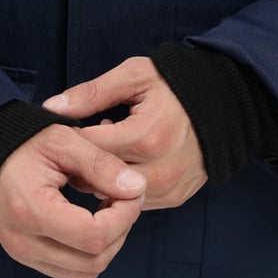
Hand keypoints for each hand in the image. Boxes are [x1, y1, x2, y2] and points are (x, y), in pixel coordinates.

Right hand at [0, 124, 146, 277]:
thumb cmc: (24, 144)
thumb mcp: (63, 142)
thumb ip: (101, 165)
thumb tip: (137, 188)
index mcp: (31, 210)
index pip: (94, 236)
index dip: (124, 216)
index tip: (131, 190)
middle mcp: (23, 242)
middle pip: (94, 260)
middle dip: (121, 230)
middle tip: (124, 197)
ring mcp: (22, 255)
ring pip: (87, 272)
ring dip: (109, 244)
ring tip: (108, 208)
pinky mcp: (26, 258)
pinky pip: (73, 272)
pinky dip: (92, 253)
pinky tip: (92, 221)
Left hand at [44, 57, 207, 210]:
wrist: (227, 105)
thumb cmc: (177, 84)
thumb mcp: (134, 76)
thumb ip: (91, 93)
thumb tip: (50, 109)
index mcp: (145, 137)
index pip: (86, 149)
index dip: (71, 137)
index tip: (68, 127)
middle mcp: (157, 170)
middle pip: (95, 179)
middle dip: (85, 160)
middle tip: (90, 137)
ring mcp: (168, 188)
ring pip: (112, 195)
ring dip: (103, 176)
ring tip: (112, 146)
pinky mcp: (175, 198)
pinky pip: (134, 201)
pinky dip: (123, 185)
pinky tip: (128, 159)